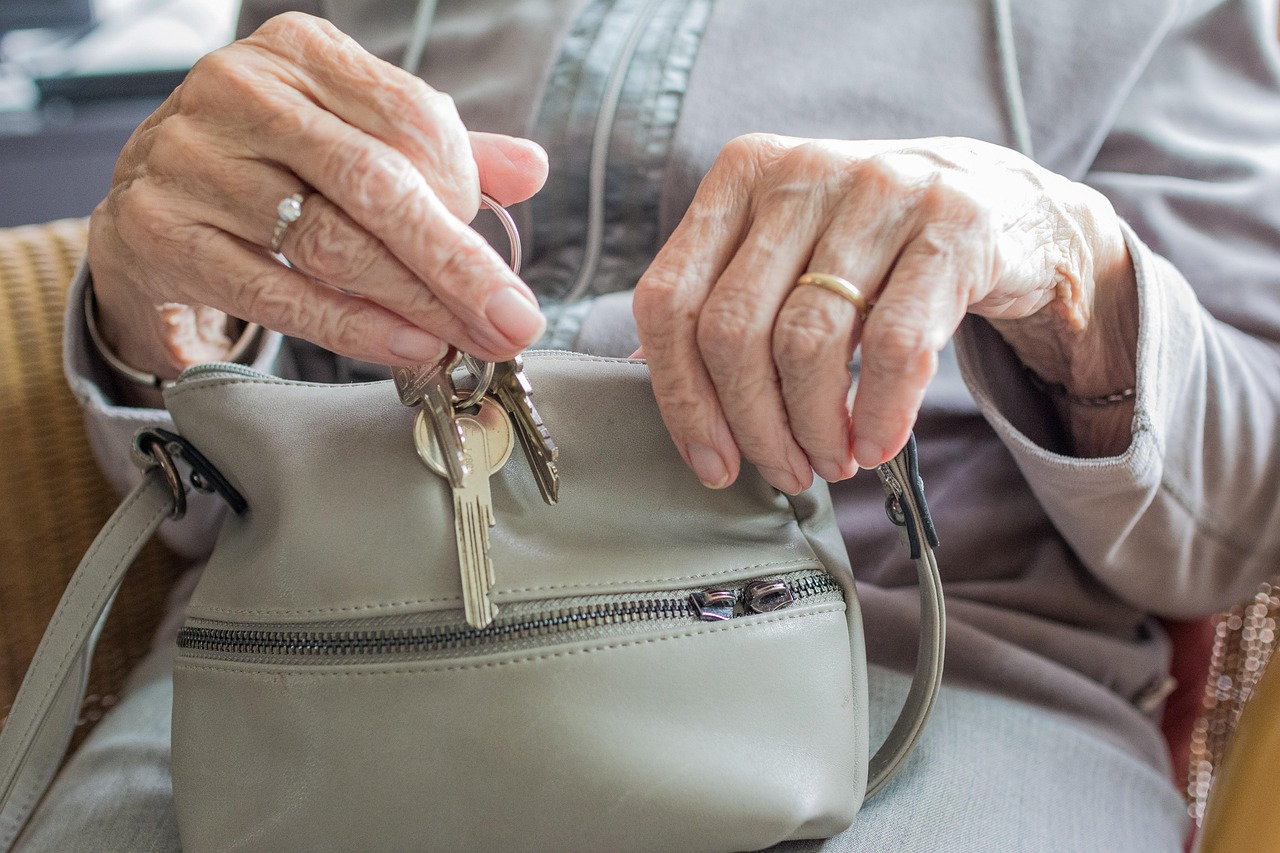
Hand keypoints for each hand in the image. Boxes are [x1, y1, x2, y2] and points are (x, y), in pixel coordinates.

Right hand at [88, 12, 549, 382]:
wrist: (149, 205)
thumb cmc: (271, 167)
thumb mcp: (356, 139)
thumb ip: (440, 152)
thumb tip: (531, 168)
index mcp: (300, 53)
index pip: (410, 115)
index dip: (463, 186)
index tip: (492, 243)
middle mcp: (240, 93)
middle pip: (375, 185)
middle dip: (457, 262)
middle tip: (513, 319)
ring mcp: (192, 162)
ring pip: (330, 244)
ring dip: (416, 304)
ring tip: (470, 339)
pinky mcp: (163, 234)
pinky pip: (278, 293)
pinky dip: (355, 326)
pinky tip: (409, 345)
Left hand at [633, 134, 1136, 492]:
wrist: (1005, 206)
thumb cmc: (875, 248)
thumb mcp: (789, 253)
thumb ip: (722, 302)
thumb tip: (651, 383)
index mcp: (740, 175)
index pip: (670, 300)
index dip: (681, 397)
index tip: (710, 461)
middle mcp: (802, 171)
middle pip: (732, 330)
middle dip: (752, 425)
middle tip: (784, 471)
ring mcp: (880, 190)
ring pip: (807, 342)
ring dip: (813, 429)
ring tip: (832, 461)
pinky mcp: (952, 225)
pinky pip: (895, 346)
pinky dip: (879, 414)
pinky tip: (876, 444)